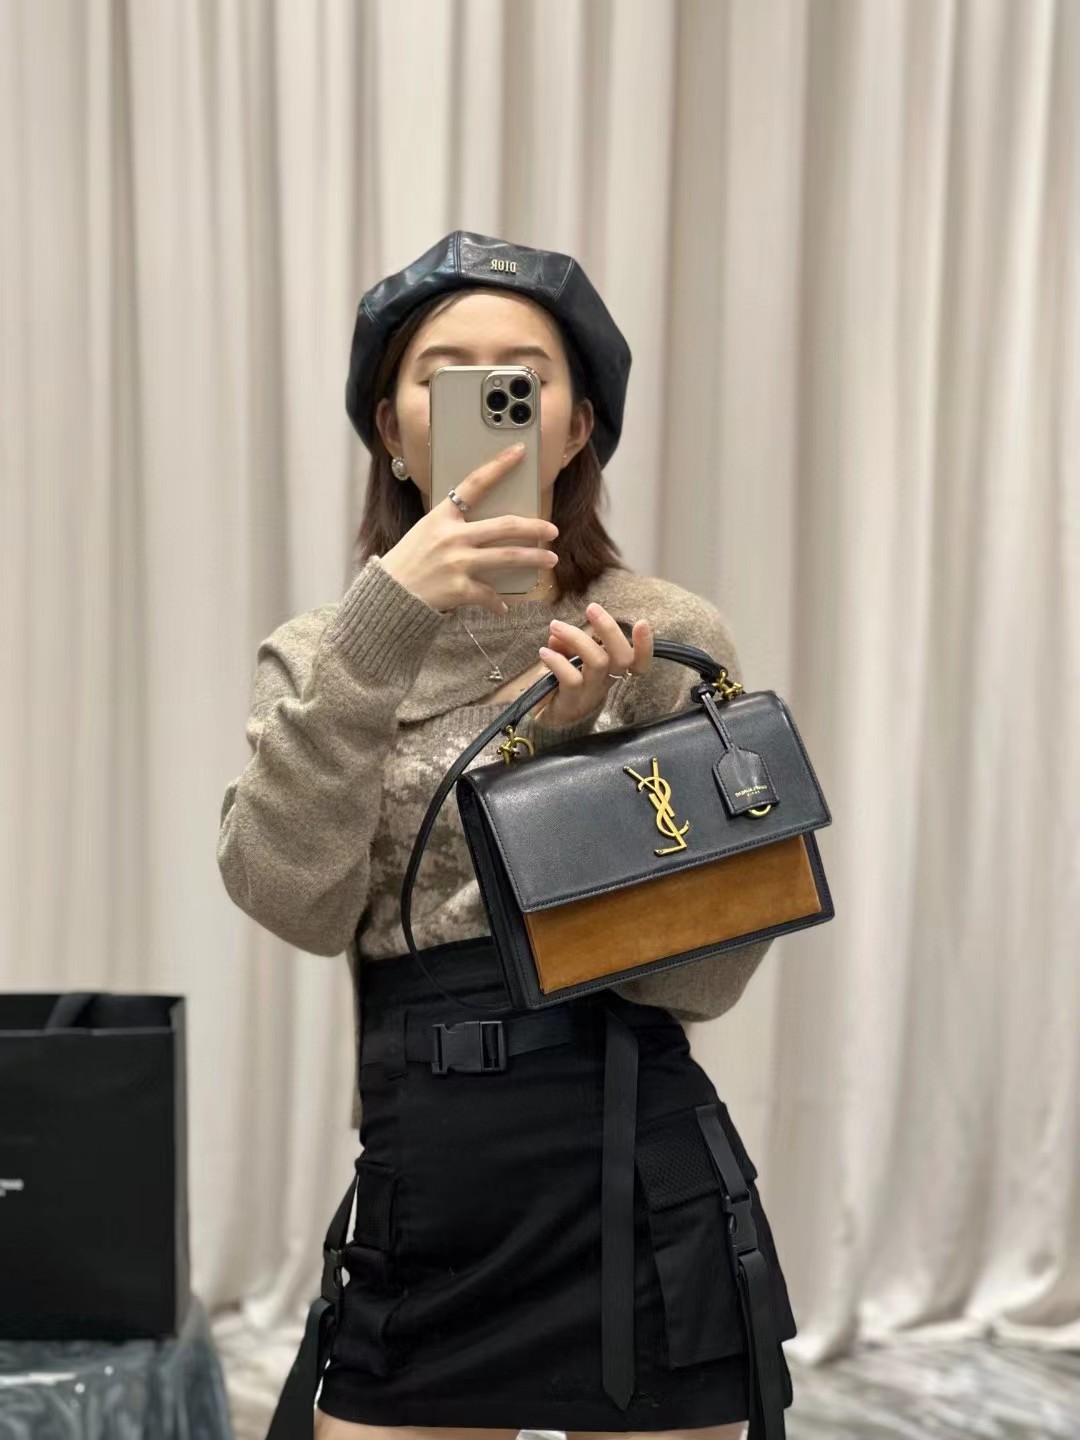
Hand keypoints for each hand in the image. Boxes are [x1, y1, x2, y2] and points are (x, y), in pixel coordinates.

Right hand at [379, 441, 560, 614]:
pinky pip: (490, 594)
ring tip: (550, 560)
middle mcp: (452, 536)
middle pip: (505, 525)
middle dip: (535, 527)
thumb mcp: (426, 532)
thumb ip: (453, 525)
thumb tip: (489, 527)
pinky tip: (503, 606)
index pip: (475, 483)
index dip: (499, 465)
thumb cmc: (409, 561)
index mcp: (442, 516)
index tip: (520, 451)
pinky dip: (498, 602)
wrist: (389, 595)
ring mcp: (457, 563)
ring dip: (534, 559)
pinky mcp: (460, 589)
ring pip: (508, 557)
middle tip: (552, 530)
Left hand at [534, 602, 653, 726]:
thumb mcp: (566, 662)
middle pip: (622, 658)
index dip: (645, 647)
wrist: (545, 723)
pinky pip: (571, 678)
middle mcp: (605, 684)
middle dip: (609, 628)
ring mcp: (590, 695)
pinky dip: (557, 660)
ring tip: (555, 626)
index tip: (642, 622)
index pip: (639, 664)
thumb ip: (567, 646)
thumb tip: (558, 633)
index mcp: (610, 673)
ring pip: (597, 662)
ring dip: (576, 638)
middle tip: (591, 608)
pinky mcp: (571, 703)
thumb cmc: (560, 687)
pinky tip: (544, 652)